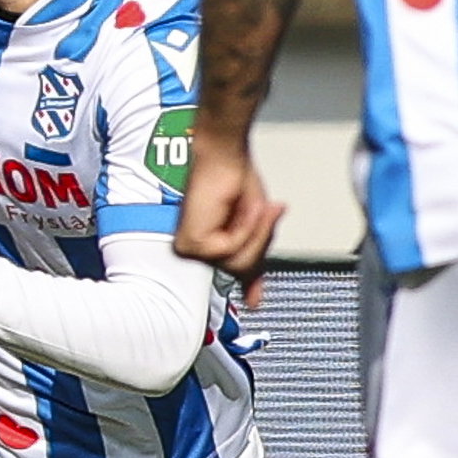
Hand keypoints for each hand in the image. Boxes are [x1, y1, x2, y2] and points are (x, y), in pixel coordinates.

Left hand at [176, 132, 286, 290]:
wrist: (225, 155)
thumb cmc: (237, 181)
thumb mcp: (255, 229)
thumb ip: (253, 265)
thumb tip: (255, 302)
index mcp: (208, 247)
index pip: (237, 273)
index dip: (251, 280)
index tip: (255, 301)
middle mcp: (195, 251)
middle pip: (243, 269)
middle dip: (260, 238)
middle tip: (266, 209)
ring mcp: (190, 248)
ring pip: (239, 263)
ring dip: (254, 230)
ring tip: (251, 205)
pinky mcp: (191, 243)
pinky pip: (232, 250)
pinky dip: (245, 227)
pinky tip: (236, 208)